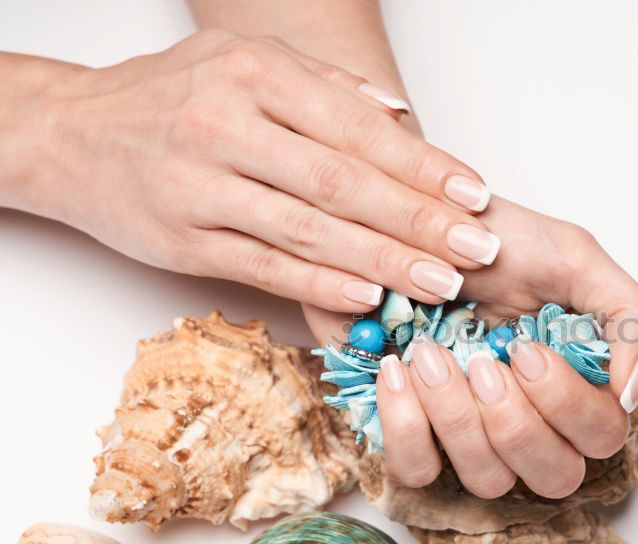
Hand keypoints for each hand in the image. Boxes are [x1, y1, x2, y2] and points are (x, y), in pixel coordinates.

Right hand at [4, 30, 500, 309]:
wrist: (70, 132)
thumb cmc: (172, 96)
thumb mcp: (244, 62)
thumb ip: (326, 87)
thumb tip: (403, 118)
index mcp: (254, 74)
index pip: (358, 128)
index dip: (423, 167)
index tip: (474, 196)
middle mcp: (226, 125)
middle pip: (343, 182)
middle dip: (420, 220)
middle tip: (477, 248)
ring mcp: (200, 186)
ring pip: (309, 231)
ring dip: (383, 261)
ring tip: (440, 283)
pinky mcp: (182, 240)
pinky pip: (263, 266)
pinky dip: (318, 286)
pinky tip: (366, 298)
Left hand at [303, 197, 637, 497]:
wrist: (424, 232)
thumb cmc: (503, 244)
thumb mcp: (578, 258)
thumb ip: (630, 317)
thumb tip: (632, 393)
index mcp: (583, 389)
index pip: (601, 437)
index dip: (564, 402)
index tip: (526, 349)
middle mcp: (537, 426)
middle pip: (554, 475)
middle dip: (515, 420)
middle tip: (483, 361)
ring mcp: (478, 441)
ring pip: (487, 479)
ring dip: (456, 417)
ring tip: (429, 353)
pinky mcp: (420, 440)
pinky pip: (418, 469)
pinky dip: (405, 424)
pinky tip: (399, 372)